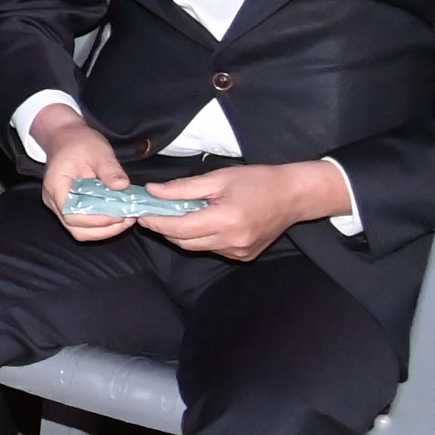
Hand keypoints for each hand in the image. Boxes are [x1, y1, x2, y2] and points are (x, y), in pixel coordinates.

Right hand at [30, 104, 139, 240]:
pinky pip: (83, 225)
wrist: (66, 138)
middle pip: (75, 228)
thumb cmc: (79, 143)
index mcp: (56, 186)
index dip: (96, 220)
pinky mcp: (69, 208)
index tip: (119, 215)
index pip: (72, 214)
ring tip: (125, 220)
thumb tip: (122, 186)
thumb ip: (110, 170)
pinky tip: (117, 217)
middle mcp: (54, 201)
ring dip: (104, 231)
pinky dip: (101, 226)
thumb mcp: (99, 151)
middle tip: (127, 220)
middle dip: (103, 229)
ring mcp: (59, 206)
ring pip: (79, 231)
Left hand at [137, 160, 348, 261]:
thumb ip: (183, 188)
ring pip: (197, 247)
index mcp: (225, 220)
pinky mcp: (243, 256)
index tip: (141, 213)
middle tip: (155, 212)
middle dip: (166, 228)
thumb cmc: (257, 181)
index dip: (156, 221)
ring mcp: (239, 252)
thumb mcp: (218, 178)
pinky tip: (204, 222)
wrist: (294, 196)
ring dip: (182, 234)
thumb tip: (152, 191)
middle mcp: (231, 241)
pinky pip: (212, 249)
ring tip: (178, 214)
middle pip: (184, 241)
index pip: (178, 227)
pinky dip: (202, 238)